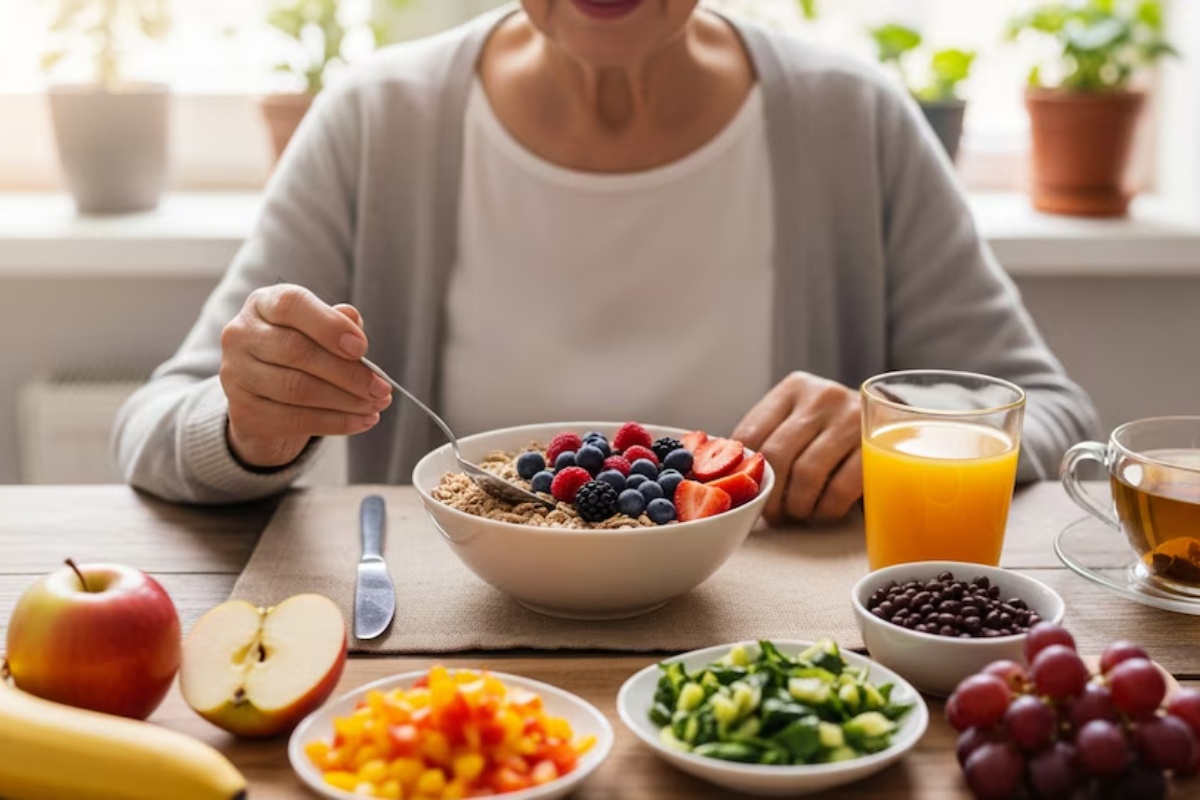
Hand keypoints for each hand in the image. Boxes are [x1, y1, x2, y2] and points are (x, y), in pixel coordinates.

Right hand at [219, 284, 392, 467]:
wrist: (265, 401)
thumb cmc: (300, 356)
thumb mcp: (318, 332)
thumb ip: (336, 323)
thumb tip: (354, 321)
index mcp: (263, 304)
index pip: (291, 305)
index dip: (329, 326)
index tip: (362, 348)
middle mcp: (241, 335)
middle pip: (297, 352)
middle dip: (348, 373)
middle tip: (382, 388)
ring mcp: (236, 374)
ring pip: (297, 389)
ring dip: (346, 401)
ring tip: (377, 405)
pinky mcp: (243, 411)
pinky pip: (295, 419)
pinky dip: (336, 422)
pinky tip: (362, 421)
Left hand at [732, 372, 862, 523]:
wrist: (896, 423)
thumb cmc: (835, 431)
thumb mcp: (801, 419)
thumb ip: (771, 435)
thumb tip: (730, 477)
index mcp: (794, 388)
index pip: (750, 433)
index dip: (742, 471)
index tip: (747, 493)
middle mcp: (822, 396)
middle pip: (777, 455)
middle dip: (771, 495)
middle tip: (773, 514)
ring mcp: (852, 418)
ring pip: (807, 474)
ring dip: (797, 505)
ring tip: (798, 513)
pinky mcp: (876, 446)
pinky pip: (840, 488)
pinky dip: (826, 509)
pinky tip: (824, 512)